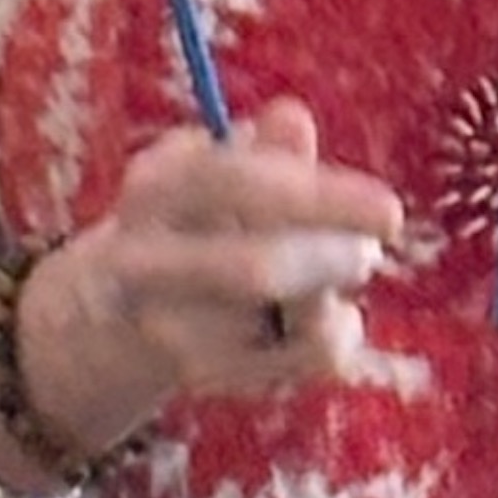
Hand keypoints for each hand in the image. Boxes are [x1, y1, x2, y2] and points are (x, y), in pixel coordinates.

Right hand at [7, 96, 406, 455]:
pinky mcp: (204, 378)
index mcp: (152, 192)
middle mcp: (148, 265)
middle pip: (257, 271)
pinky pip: (307, 361)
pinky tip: (324, 317)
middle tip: (369, 252)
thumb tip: (293, 118)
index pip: (233, 185)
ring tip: (334, 277)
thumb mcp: (210, 174)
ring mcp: (171, 330)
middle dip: (333, 259)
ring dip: (337, 295)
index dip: (320, 196)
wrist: (106, 316)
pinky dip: (339, 336)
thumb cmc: (187, 224)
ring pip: (291, 324)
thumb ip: (259, 151)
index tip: (391, 212)